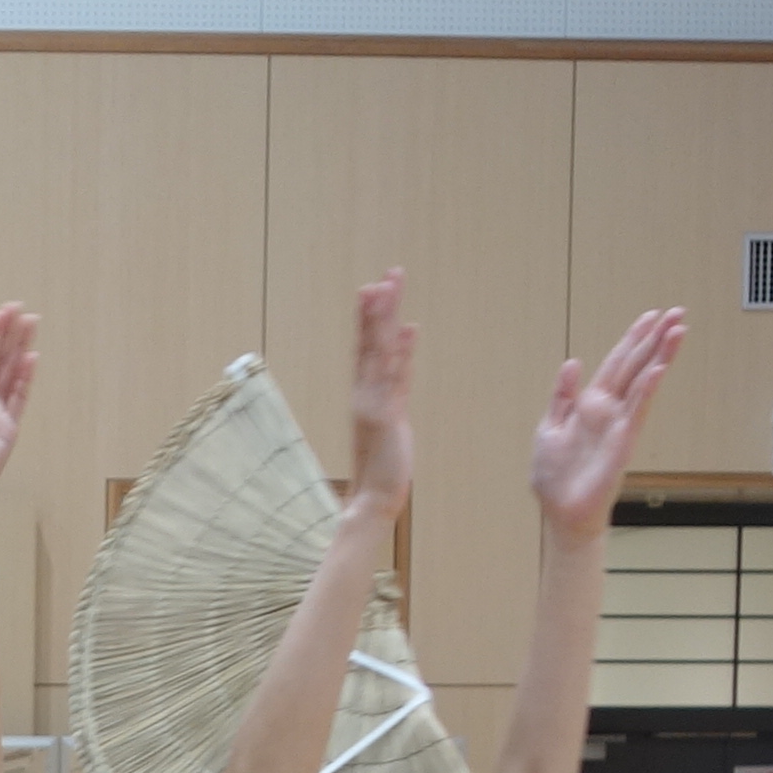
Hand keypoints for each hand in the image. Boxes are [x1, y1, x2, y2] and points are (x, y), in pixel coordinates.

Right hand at [342, 274, 417, 510]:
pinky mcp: (385, 417)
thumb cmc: (383, 461)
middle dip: (378, 307)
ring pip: (377, 353)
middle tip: (387, 275)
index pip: (367, 347)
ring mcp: (372, 403)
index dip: (371, 316)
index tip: (376, 286)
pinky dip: (399, 354)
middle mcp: (364, 392)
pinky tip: (408, 330)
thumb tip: (402, 347)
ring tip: (387, 288)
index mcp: (365, 392)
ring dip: (383, 320)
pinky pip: (392, 379)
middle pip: (370, 342)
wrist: (374, 497)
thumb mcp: (391, 414)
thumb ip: (396, 381)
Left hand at [530, 306, 685, 540]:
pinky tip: (657, 370)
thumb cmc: (554, 476)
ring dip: (660, 355)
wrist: (561, 512)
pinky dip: (646, 390)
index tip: (650, 317)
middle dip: (655, 339)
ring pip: (643, 381)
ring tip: (678, 330)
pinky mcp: (623, 442)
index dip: (632, 339)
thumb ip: (562, 396)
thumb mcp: (548, 427)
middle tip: (677, 313)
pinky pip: (637, 411)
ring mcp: (619, 424)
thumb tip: (573, 362)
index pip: (616, 363)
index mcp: (590, 403)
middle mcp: (609, 409)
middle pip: (636, 365)